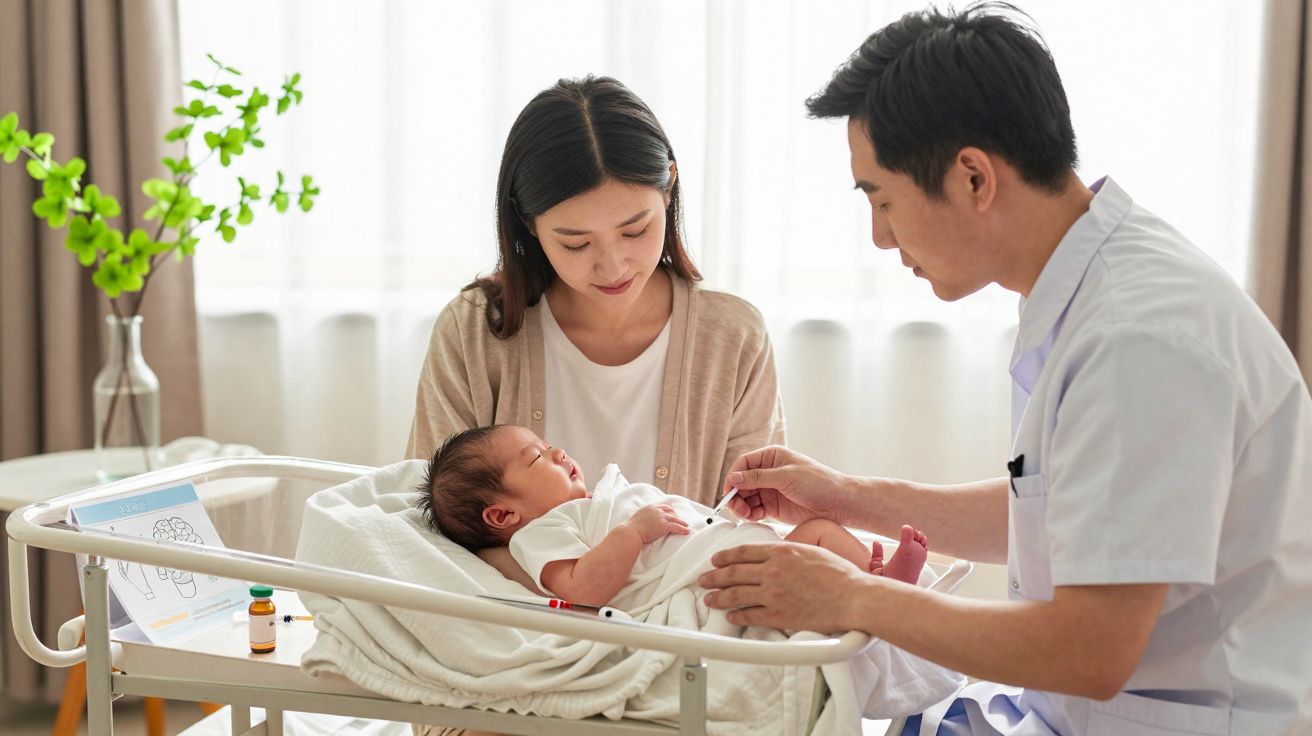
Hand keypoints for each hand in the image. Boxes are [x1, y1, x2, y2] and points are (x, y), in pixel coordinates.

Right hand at [623, 504, 689, 543]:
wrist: (630, 532)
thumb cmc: (631, 529)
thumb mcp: (638, 518)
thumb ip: (644, 517)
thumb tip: (645, 522)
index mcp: (650, 507)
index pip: (663, 506)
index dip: (670, 511)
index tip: (673, 514)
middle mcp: (656, 510)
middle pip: (671, 512)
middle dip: (677, 516)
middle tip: (681, 521)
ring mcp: (661, 517)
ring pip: (675, 519)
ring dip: (682, 523)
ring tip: (686, 526)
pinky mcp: (664, 525)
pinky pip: (676, 527)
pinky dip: (682, 529)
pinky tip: (686, 531)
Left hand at [698, 542, 880, 632]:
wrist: (854, 597)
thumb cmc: (840, 573)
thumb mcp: (812, 550)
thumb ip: (790, 552)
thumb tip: (776, 554)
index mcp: (781, 551)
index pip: (744, 552)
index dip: (726, 557)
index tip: (715, 560)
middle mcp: (773, 570)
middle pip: (734, 572)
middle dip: (714, 576)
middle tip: (703, 580)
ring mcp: (774, 593)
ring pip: (736, 594)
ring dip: (719, 597)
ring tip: (709, 599)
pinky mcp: (779, 614)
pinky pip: (750, 615)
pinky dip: (737, 616)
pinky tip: (731, 617)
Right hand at [722, 446, 851, 525]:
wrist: (838, 503)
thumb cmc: (818, 482)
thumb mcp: (786, 476)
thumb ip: (758, 477)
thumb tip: (734, 478)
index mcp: (772, 457)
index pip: (744, 464)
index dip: (733, 477)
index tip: (729, 491)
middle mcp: (769, 473)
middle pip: (742, 482)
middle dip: (736, 495)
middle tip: (737, 508)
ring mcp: (771, 490)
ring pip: (746, 498)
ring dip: (742, 507)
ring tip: (746, 515)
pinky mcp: (774, 507)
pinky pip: (755, 510)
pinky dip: (751, 515)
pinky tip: (755, 518)